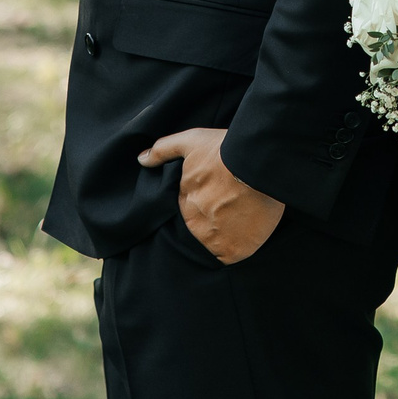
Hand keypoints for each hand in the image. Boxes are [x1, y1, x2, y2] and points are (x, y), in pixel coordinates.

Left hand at [139, 127, 284, 263]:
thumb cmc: (224, 150)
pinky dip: (236, 248)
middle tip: (228, 208)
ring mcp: (213, 241)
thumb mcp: (191, 141)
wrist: (255, 163)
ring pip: (213, 245)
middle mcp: (194, 226)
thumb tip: (142, 160)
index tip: (213, 198)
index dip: (199, 206)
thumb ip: (164, 150)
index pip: (186, 212)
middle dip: (210, 222)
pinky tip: (245, 234)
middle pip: (198, 230)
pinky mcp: (234, 252)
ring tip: (239, 220)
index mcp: (182, 203)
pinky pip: (230, 257)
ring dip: (223, 236)